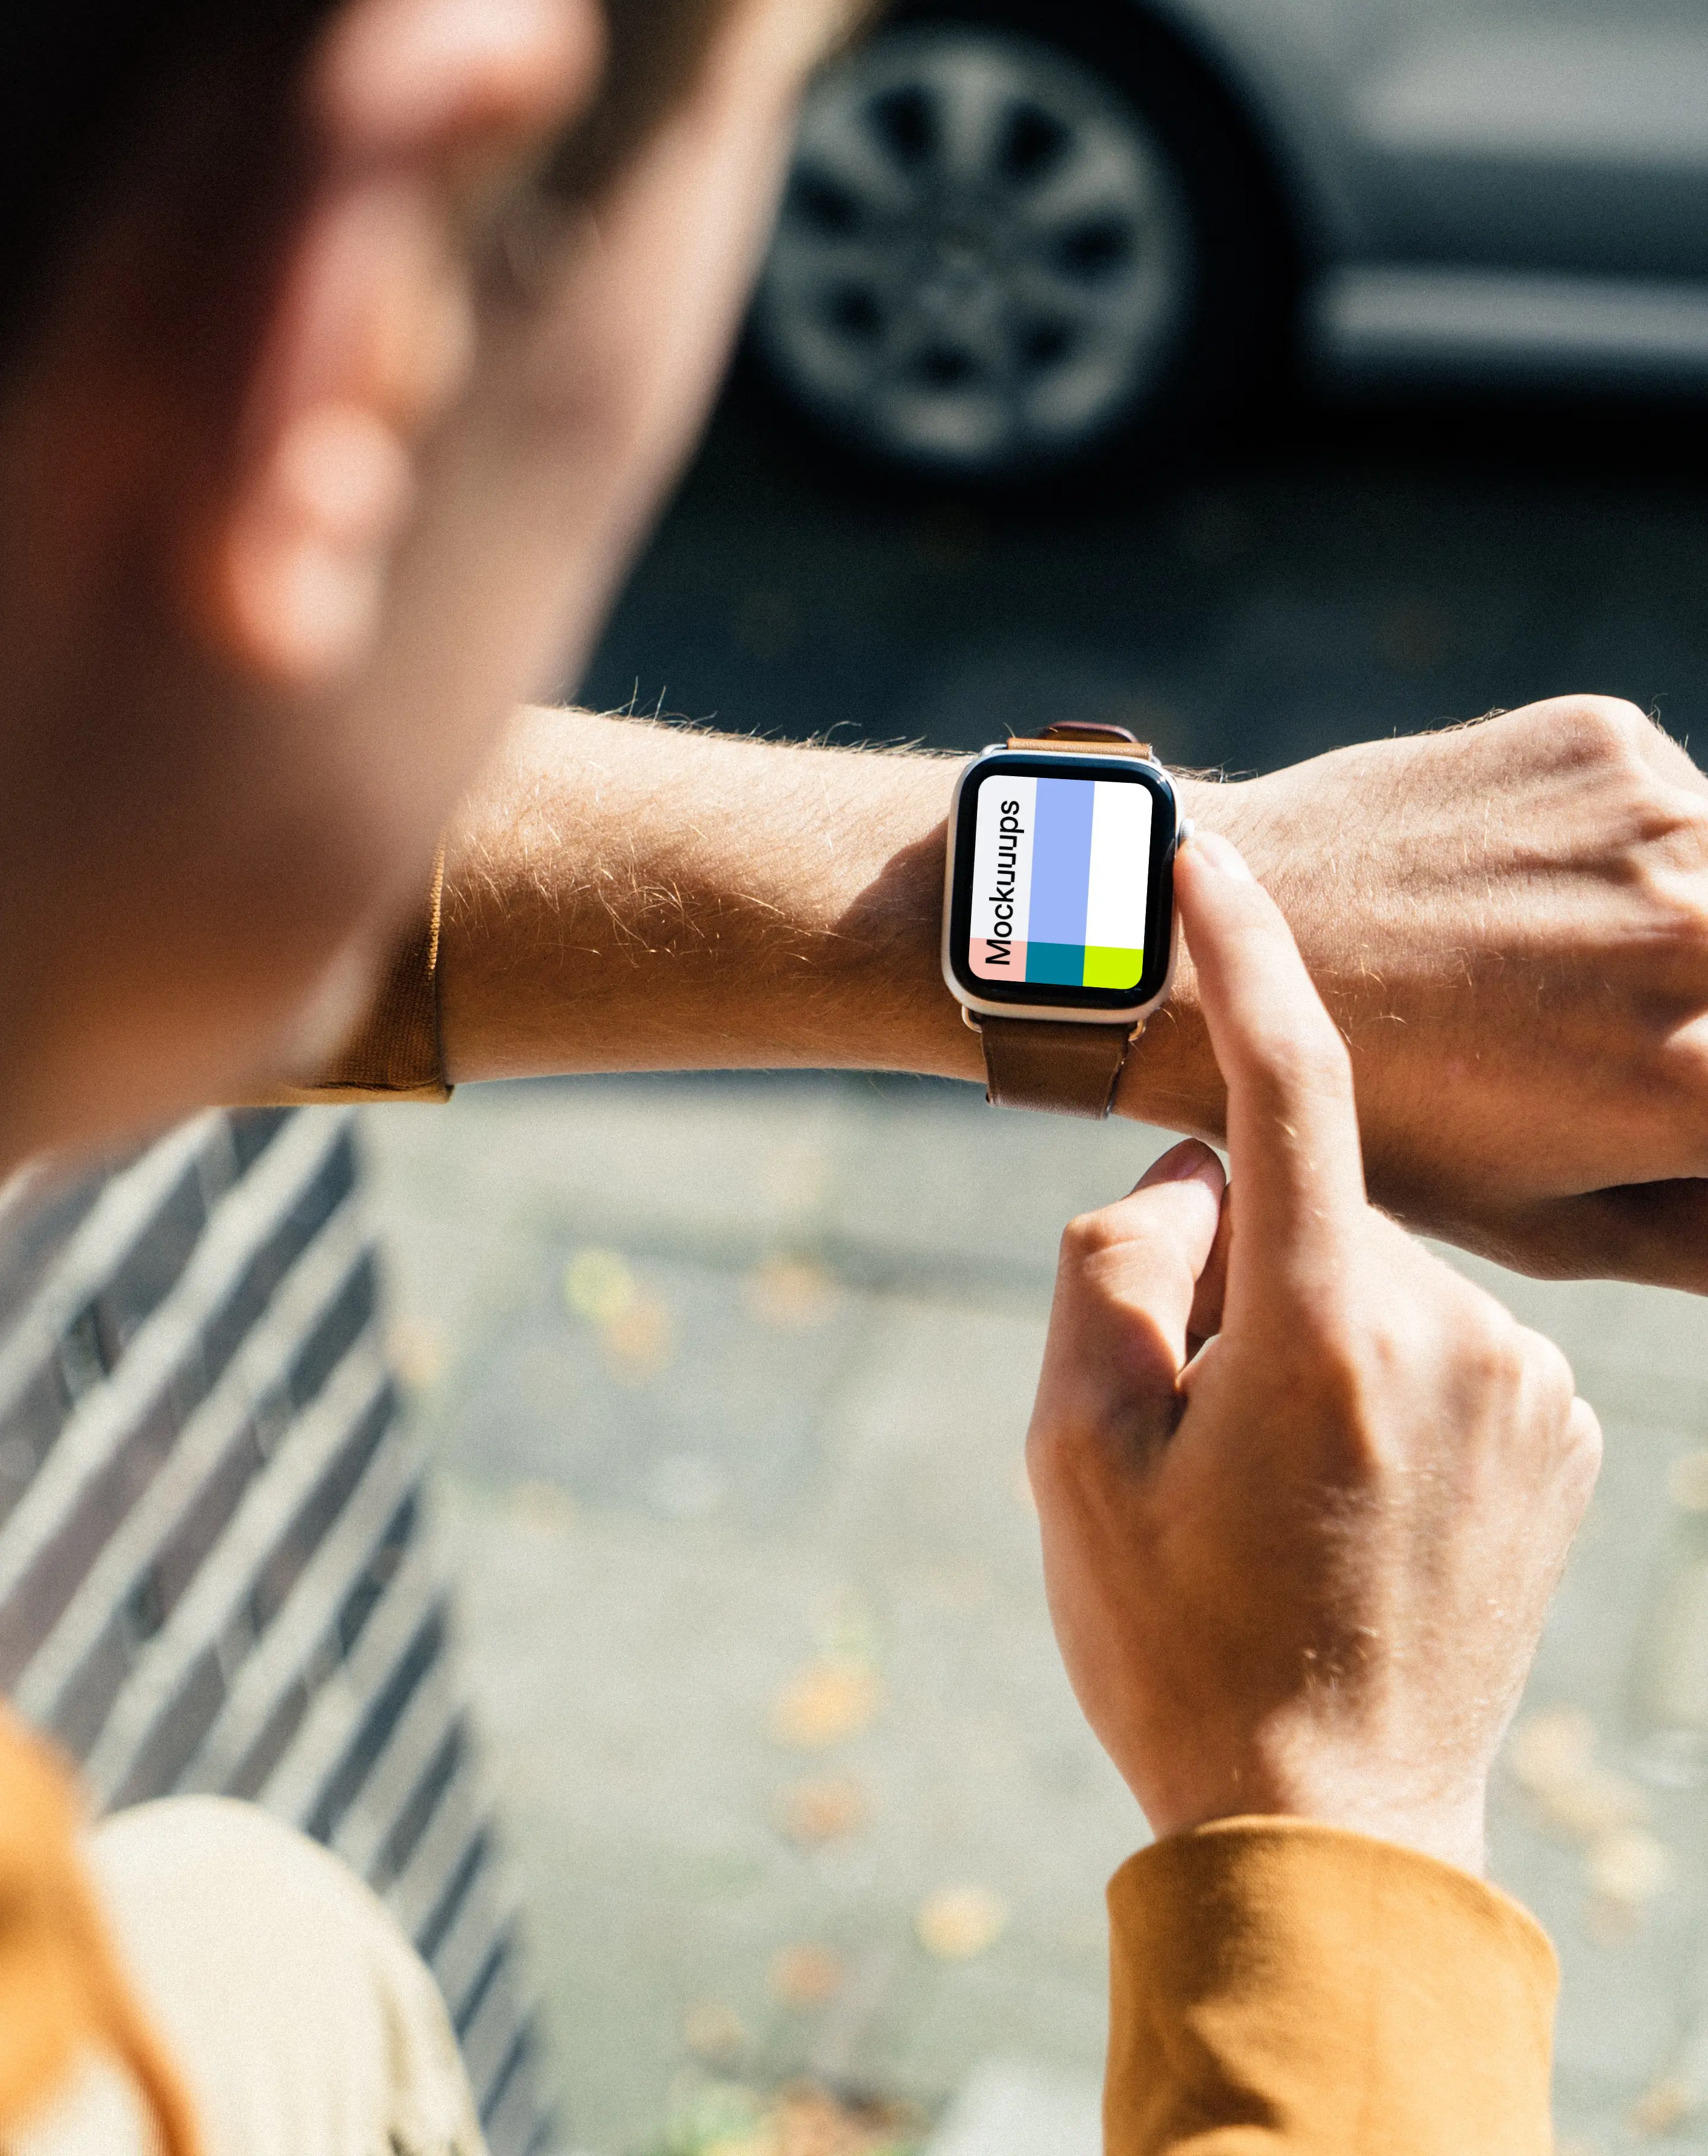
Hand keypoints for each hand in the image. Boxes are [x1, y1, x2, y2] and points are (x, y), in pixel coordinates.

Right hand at [1030, 831, 1601, 1874]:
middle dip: (1229, 1266)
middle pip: (1306, 1211)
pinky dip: (1376, 1380)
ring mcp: (1531, 1391)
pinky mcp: (1566, 1438)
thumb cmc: (1175, 1645)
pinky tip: (1342, 1501)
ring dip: (1303, 1332)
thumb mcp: (1070, 1453)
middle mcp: (1457, 1335)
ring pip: (1373, 1277)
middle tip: (1179, 1421)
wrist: (1330, 1835)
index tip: (1201, 857)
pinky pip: (1441, 1344)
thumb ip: (1115, 1264)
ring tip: (1267, 1493)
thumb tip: (1192, 1182)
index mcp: (1326, 1328)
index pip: (1291, 1082)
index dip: (1242, 954)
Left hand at [1148, 695, 1707, 1289]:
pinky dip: (1641, 846)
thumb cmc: (1379, 1119)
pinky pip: (1678, 797)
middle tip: (1621, 1034)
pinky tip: (1537, 888)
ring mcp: (1658, 819)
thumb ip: (1700, 1232)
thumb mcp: (1552, 1223)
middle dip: (1698, 1013)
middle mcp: (1701, 934)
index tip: (1668, 1091)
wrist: (1206, 952)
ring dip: (1690, 920)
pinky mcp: (1605, 737)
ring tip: (1572, 968)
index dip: (1704, 1100)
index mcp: (1699, 1081)